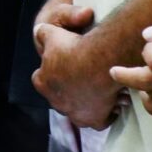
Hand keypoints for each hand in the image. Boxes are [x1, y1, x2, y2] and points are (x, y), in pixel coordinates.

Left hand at [30, 0, 117, 128]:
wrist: (99, 63)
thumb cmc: (75, 48)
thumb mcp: (53, 33)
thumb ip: (42, 33)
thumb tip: (38, 31)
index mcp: (42, 82)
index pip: (42, 78)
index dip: (53, 69)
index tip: (64, 63)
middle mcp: (56, 102)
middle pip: (61, 95)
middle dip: (70, 87)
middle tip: (84, 76)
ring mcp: (75, 114)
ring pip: (79, 110)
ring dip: (87, 101)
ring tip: (99, 89)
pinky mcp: (94, 121)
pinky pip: (100, 121)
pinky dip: (105, 114)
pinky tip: (112, 102)